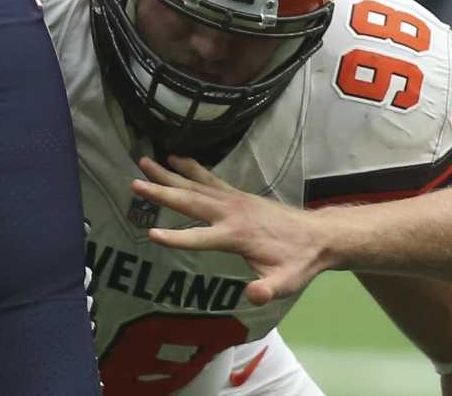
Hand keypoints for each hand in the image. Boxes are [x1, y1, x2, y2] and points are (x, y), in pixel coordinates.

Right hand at [133, 155, 333, 303]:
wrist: (317, 235)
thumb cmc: (298, 263)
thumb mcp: (286, 282)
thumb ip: (267, 289)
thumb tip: (251, 295)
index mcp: (236, 235)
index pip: (201, 237)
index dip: (177, 238)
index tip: (151, 234)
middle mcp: (229, 212)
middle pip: (189, 201)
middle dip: (161, 192)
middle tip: (134, 183)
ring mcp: (231, 199)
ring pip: (194, 184)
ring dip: (168, 173)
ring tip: (144, 161)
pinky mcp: (235, 193)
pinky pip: (207, 177)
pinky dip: (189, 166)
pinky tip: (174, 158)